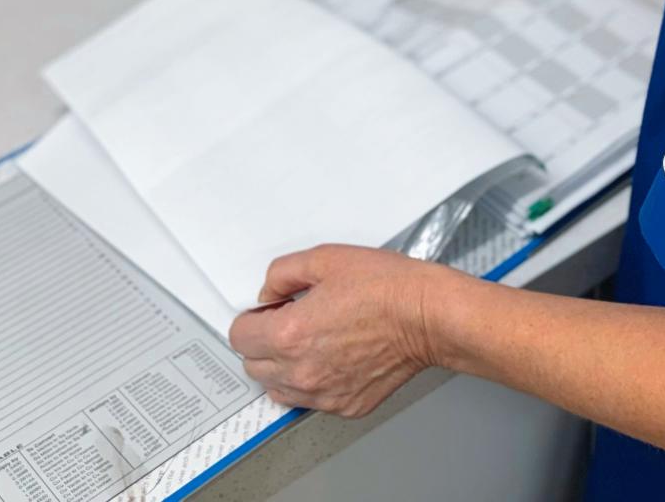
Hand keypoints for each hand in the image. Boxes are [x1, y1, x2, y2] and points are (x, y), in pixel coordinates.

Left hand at [227, 246, 456, 417]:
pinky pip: (311, 400)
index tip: (268, 312)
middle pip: (253, 366)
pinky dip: (313, 383)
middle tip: (290, 323)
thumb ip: (282, 274)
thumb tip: (267, 293)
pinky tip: (333, 358)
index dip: (252, 319)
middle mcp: (302, 371)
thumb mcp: (325, 259)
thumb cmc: (385, 288)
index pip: (239, 337)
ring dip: (283, 367)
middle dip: (263, 343)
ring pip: (278, 389)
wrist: (425, 317)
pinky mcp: (345, 406)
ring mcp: (324, 394)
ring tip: (311, 342)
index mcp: (289, 335)